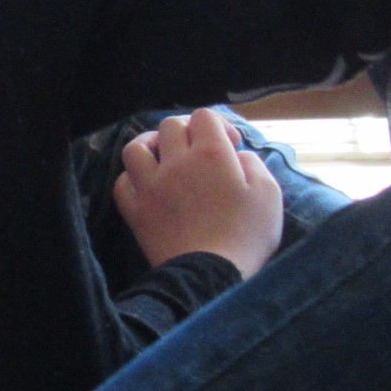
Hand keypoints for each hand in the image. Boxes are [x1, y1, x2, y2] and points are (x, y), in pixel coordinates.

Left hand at [113, 109, 283, 278]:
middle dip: (187, 131)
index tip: (230, 145)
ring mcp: (150, 186)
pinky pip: (122, 182)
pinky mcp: (134, 211)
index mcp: (211, 155)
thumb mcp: (269, 194)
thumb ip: (253, 164)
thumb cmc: (247, 235)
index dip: (218, 124)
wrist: (210, 274)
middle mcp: (176, 164)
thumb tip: (236, 155)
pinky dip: (132, 178)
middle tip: (200, 150)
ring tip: (163, 156)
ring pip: (135, 147)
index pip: (203, 116)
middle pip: (169, 126)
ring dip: (150, 146)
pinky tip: (147, 185)